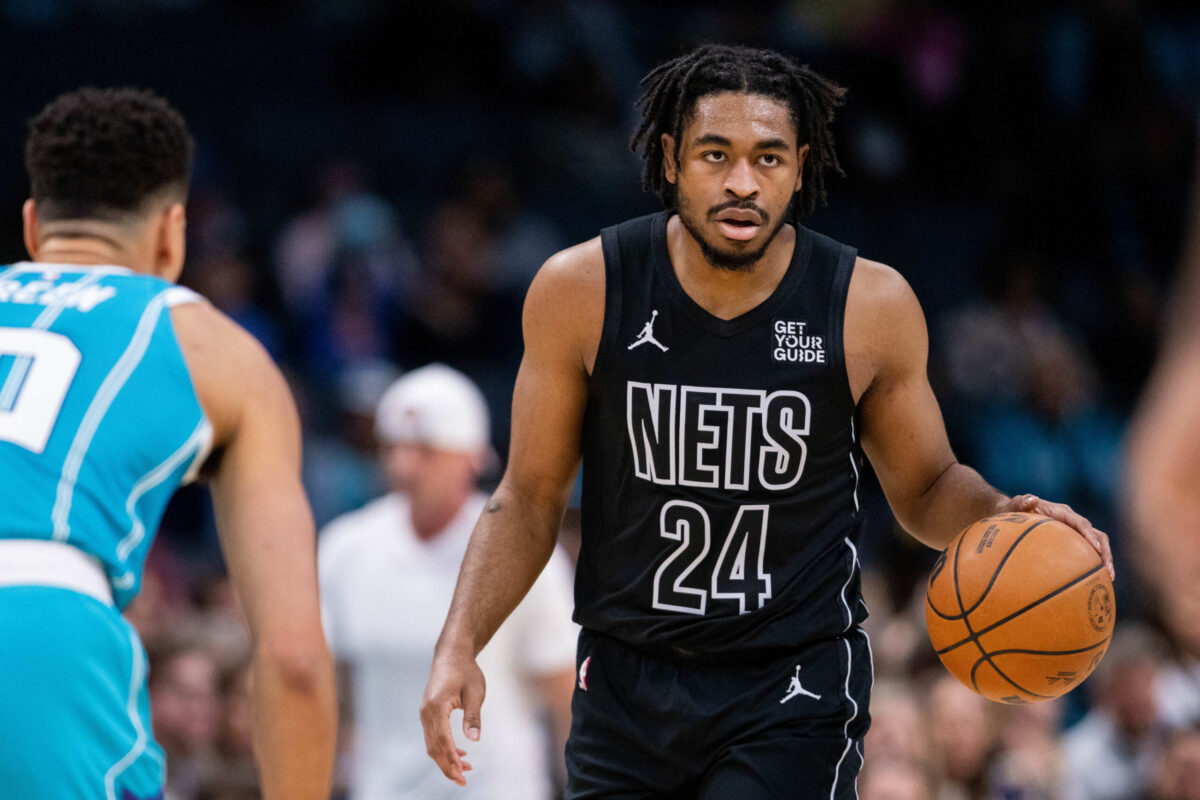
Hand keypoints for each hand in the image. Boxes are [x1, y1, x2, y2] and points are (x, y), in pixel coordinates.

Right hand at [420, 651, 485, 785]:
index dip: (452, 760)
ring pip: (432, 744)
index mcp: (436, 706)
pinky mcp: (428, 713)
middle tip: (463, 780)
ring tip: (466, 768)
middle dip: (448, 766)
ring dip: (446, 759)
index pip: (443, 740)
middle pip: (434, 747)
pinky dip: (444, 748)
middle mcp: (426, 712)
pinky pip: (433, 736)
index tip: (463, 774)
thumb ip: (473, 716)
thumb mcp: (475, 692)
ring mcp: (424, 713)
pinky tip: (460, 753)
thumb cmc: (466, 671)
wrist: (451, 654)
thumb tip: (475, 740)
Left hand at [1001, 494, 1113, 580]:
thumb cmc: (1012, 510)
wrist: (1012, 512)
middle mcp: (1072, 521)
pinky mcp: (1072, 541)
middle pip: (1097, 535)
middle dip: (1105, 552)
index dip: (1090, 535)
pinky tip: (1094, 582)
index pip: (1081, 523)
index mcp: (1062, 512)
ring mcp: (1074, 532)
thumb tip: (1032, 499)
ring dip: (1105, 560)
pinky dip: (1093, 565)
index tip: (1096, 549)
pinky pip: (1087, 553)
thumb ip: (1021, 502)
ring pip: (1097, 545)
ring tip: (1108, 579)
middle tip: (1108, 571)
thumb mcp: (1013, 505)